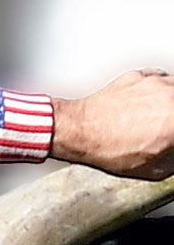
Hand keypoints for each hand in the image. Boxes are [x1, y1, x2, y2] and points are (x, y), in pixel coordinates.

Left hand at [53, 69, 173, 179]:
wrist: (80, 130)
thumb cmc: (109, 148)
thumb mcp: (152, 169)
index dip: (173, 137)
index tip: (169, 138)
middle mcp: (173, 97)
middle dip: (170, 121)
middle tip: (163, 129)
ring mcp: (159, 82)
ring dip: (168, 103)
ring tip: (154, 119)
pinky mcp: (143, 75)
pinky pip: (159, 80)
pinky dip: (155, 92)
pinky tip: (143, 107)